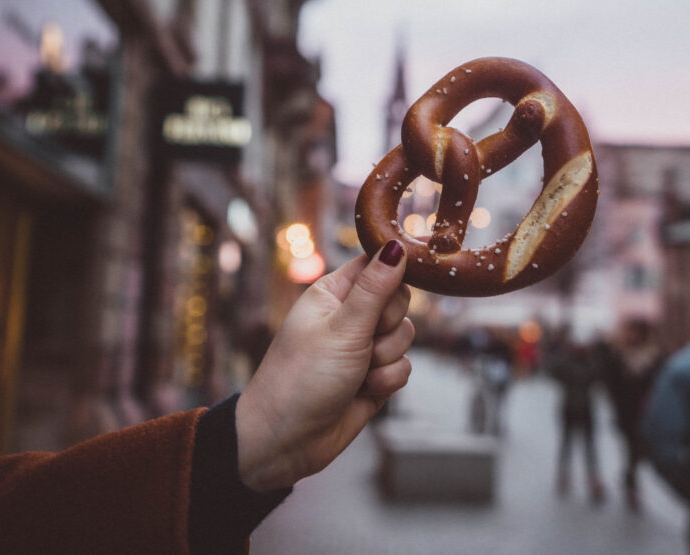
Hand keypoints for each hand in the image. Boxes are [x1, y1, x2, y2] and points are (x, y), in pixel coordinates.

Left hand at [235, 242, 414, 490]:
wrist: (285, 442)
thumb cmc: (302, 378)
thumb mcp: (342, 328)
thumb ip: (376, 289)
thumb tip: (397, 246)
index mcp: (333, 294)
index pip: (377, 265)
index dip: (391, 276)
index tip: (390, 295)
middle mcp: (349, 317)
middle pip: (399, 301)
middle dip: (389, 326)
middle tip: (363, 341)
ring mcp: (362, 348)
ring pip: (405, 337)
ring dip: (387, 358)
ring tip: (358, 374)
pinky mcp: (374, 377)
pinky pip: (403, 367)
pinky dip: (388, 381)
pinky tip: (364, 392)